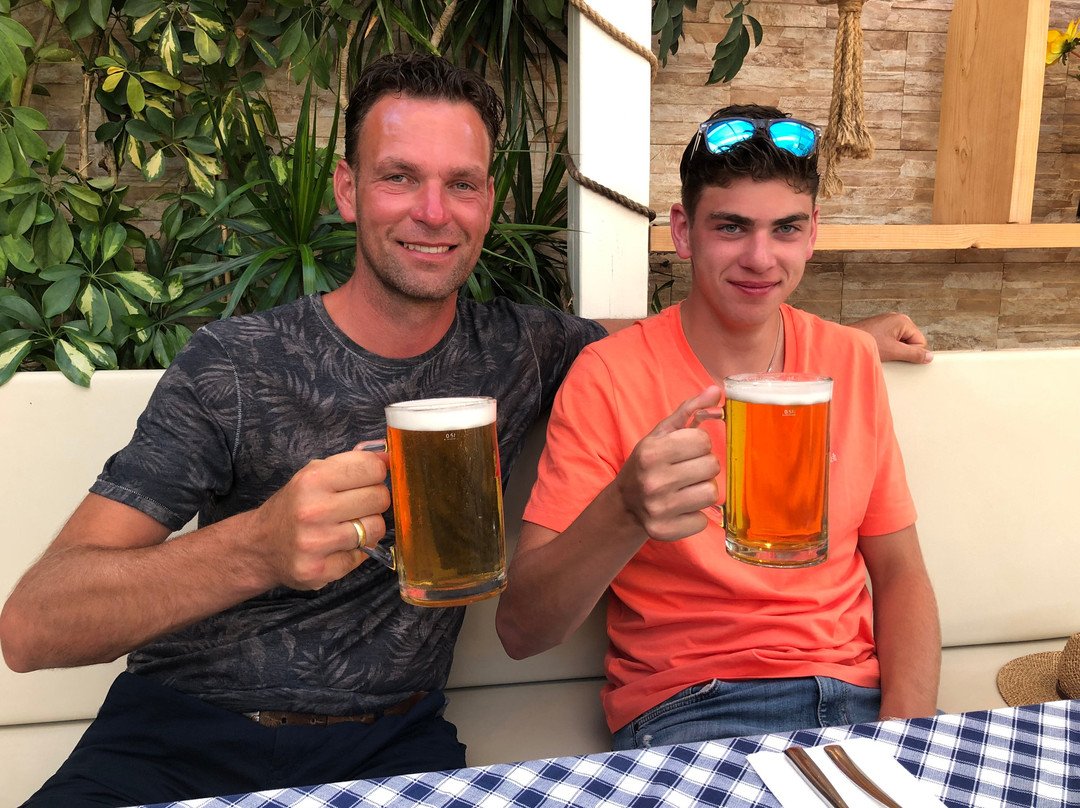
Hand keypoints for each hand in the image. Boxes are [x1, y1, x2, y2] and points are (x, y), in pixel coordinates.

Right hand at [254, 445, 390, 589]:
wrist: (260, 545)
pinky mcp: (319, 570)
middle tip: (357, 506)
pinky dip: (355, 551)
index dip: (376, 473)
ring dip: (368, 528)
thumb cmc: (295, 506)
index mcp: (312, 478)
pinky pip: (362, 556)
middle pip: (380, 498)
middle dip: (374, 501)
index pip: (372, 468)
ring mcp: (315, 543)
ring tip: (348, 526)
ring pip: (376, 528)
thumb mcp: (315, 474)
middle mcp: (313, 510)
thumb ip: (353, 464)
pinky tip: (337, 546)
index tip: (368, 480)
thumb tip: (391, 458)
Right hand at [615, 387, 723, 540]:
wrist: (625, 502)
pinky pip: (703, 522)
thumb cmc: (649, 462)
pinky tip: (681, 508)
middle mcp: (653, 480)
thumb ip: (689, 410)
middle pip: (711, 467)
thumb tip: (716, 390)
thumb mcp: (662, 433)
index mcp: (652, 452)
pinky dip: (696, 516)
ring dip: (703, 490)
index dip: (699, 444)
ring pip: (711, 494)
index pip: (703, 441)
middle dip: (704, 467)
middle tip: (688, 471)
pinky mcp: (664, 531)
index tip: (685, 450)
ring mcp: (658, 508)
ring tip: (686, 489)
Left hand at [850, 312, 931, 363]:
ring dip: (893, 349)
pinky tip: (877, 348)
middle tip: (887, 351)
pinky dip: (886, 346)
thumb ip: (914, 354)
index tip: (896, 353)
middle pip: (911, 340)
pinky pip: (890, 339)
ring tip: (880, 349)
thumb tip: (930, 357)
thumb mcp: (894, 352)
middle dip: (902, 349)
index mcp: (903, 321)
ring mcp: (887, 322)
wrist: (845, 342)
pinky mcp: (879, 327)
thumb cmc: (866, 344)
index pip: (920, 342)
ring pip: (900, 341)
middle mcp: (897, 318)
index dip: (910, 352)